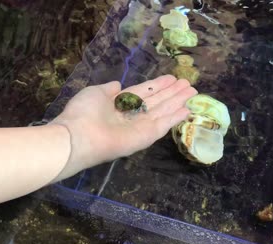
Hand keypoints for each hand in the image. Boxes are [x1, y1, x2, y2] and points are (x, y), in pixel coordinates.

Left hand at [49, 75, 197, 180]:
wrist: (79, 136)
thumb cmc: (84, 112)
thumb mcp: (95, 93)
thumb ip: (109, 89)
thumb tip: (118, 85)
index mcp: (120, 103)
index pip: (144, 92)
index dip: (158, 85)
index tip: (172, 78)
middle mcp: (132, 115)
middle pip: (157, 101)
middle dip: (172, 92)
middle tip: (189, 84)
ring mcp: (140, 127)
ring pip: (163, 111)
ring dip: (178, 101)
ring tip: (193, 91)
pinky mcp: (145, 137)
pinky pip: (163, 125)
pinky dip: (175, 117)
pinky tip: (187, 109)